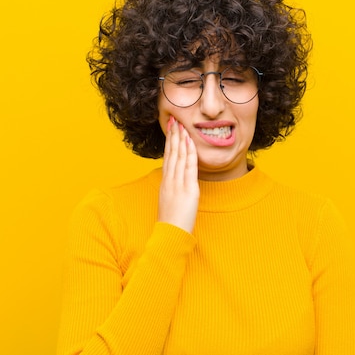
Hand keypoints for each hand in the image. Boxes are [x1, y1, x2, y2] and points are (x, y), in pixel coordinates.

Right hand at [158, 116, 198, 233]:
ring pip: (179, 157)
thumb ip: (172, 189)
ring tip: (181, 125)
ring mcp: (178, 184)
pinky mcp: (188, 189)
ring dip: (180, 140)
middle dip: (173, 136)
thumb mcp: (169, 201)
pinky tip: (189, 142)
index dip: (169, 142)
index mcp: (165, 183)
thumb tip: (175, 182)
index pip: (167, 158)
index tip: (170, 130)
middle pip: (171, 153)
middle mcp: (170, 180)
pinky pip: (189, 167)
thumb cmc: (171, 222)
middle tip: (174, 120)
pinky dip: (189, 153)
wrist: (170, 234)